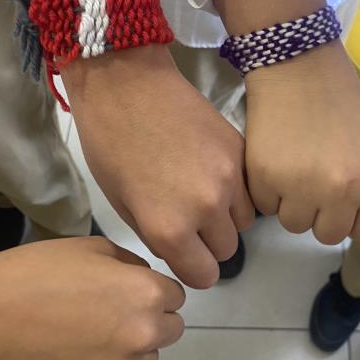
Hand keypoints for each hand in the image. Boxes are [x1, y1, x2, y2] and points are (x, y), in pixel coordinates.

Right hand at [0, 237, 184, 359]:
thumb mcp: (90, 247)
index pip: (176, 296)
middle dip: (150, 318)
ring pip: (145, 358)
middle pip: (170, 330)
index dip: (153, 289)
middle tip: (112, 310)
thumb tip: (143, 277)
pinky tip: (68, 352)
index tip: (129, 289)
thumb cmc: (34, 274)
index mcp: (146, 294)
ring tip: (86, 331)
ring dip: (129, 346)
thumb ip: (130, 263)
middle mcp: (143, 335)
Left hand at [61, 47, 254, 288]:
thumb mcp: (121, 203)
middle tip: (191, 221)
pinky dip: (237, 189)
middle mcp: (207, 208)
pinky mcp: (240, 151)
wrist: (127, 84)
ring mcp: (230, 177)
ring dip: (227, 216)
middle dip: (210, 243)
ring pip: (244, 221)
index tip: (187, 254)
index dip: (194, 268)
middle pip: (228, 250)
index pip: (204, 275)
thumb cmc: (110, 144)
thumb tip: (184, 249)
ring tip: (204, 193)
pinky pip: (249, 188)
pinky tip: (211, 170)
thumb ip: (159, 236)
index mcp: (169, 228)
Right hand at [245, 42, 359, 243]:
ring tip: (292, 169)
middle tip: (312, 183)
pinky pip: (265, 206)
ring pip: (293, 224)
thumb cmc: (340, 101)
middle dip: (319, 214)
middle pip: (327, 234)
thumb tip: (349, 220)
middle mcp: (343, 192)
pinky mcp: (265, 179)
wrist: (299, 65)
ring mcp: (302, 188)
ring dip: (291, 204)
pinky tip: (275, 159)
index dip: (349, 217)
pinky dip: (266, 190)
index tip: (340, 199)